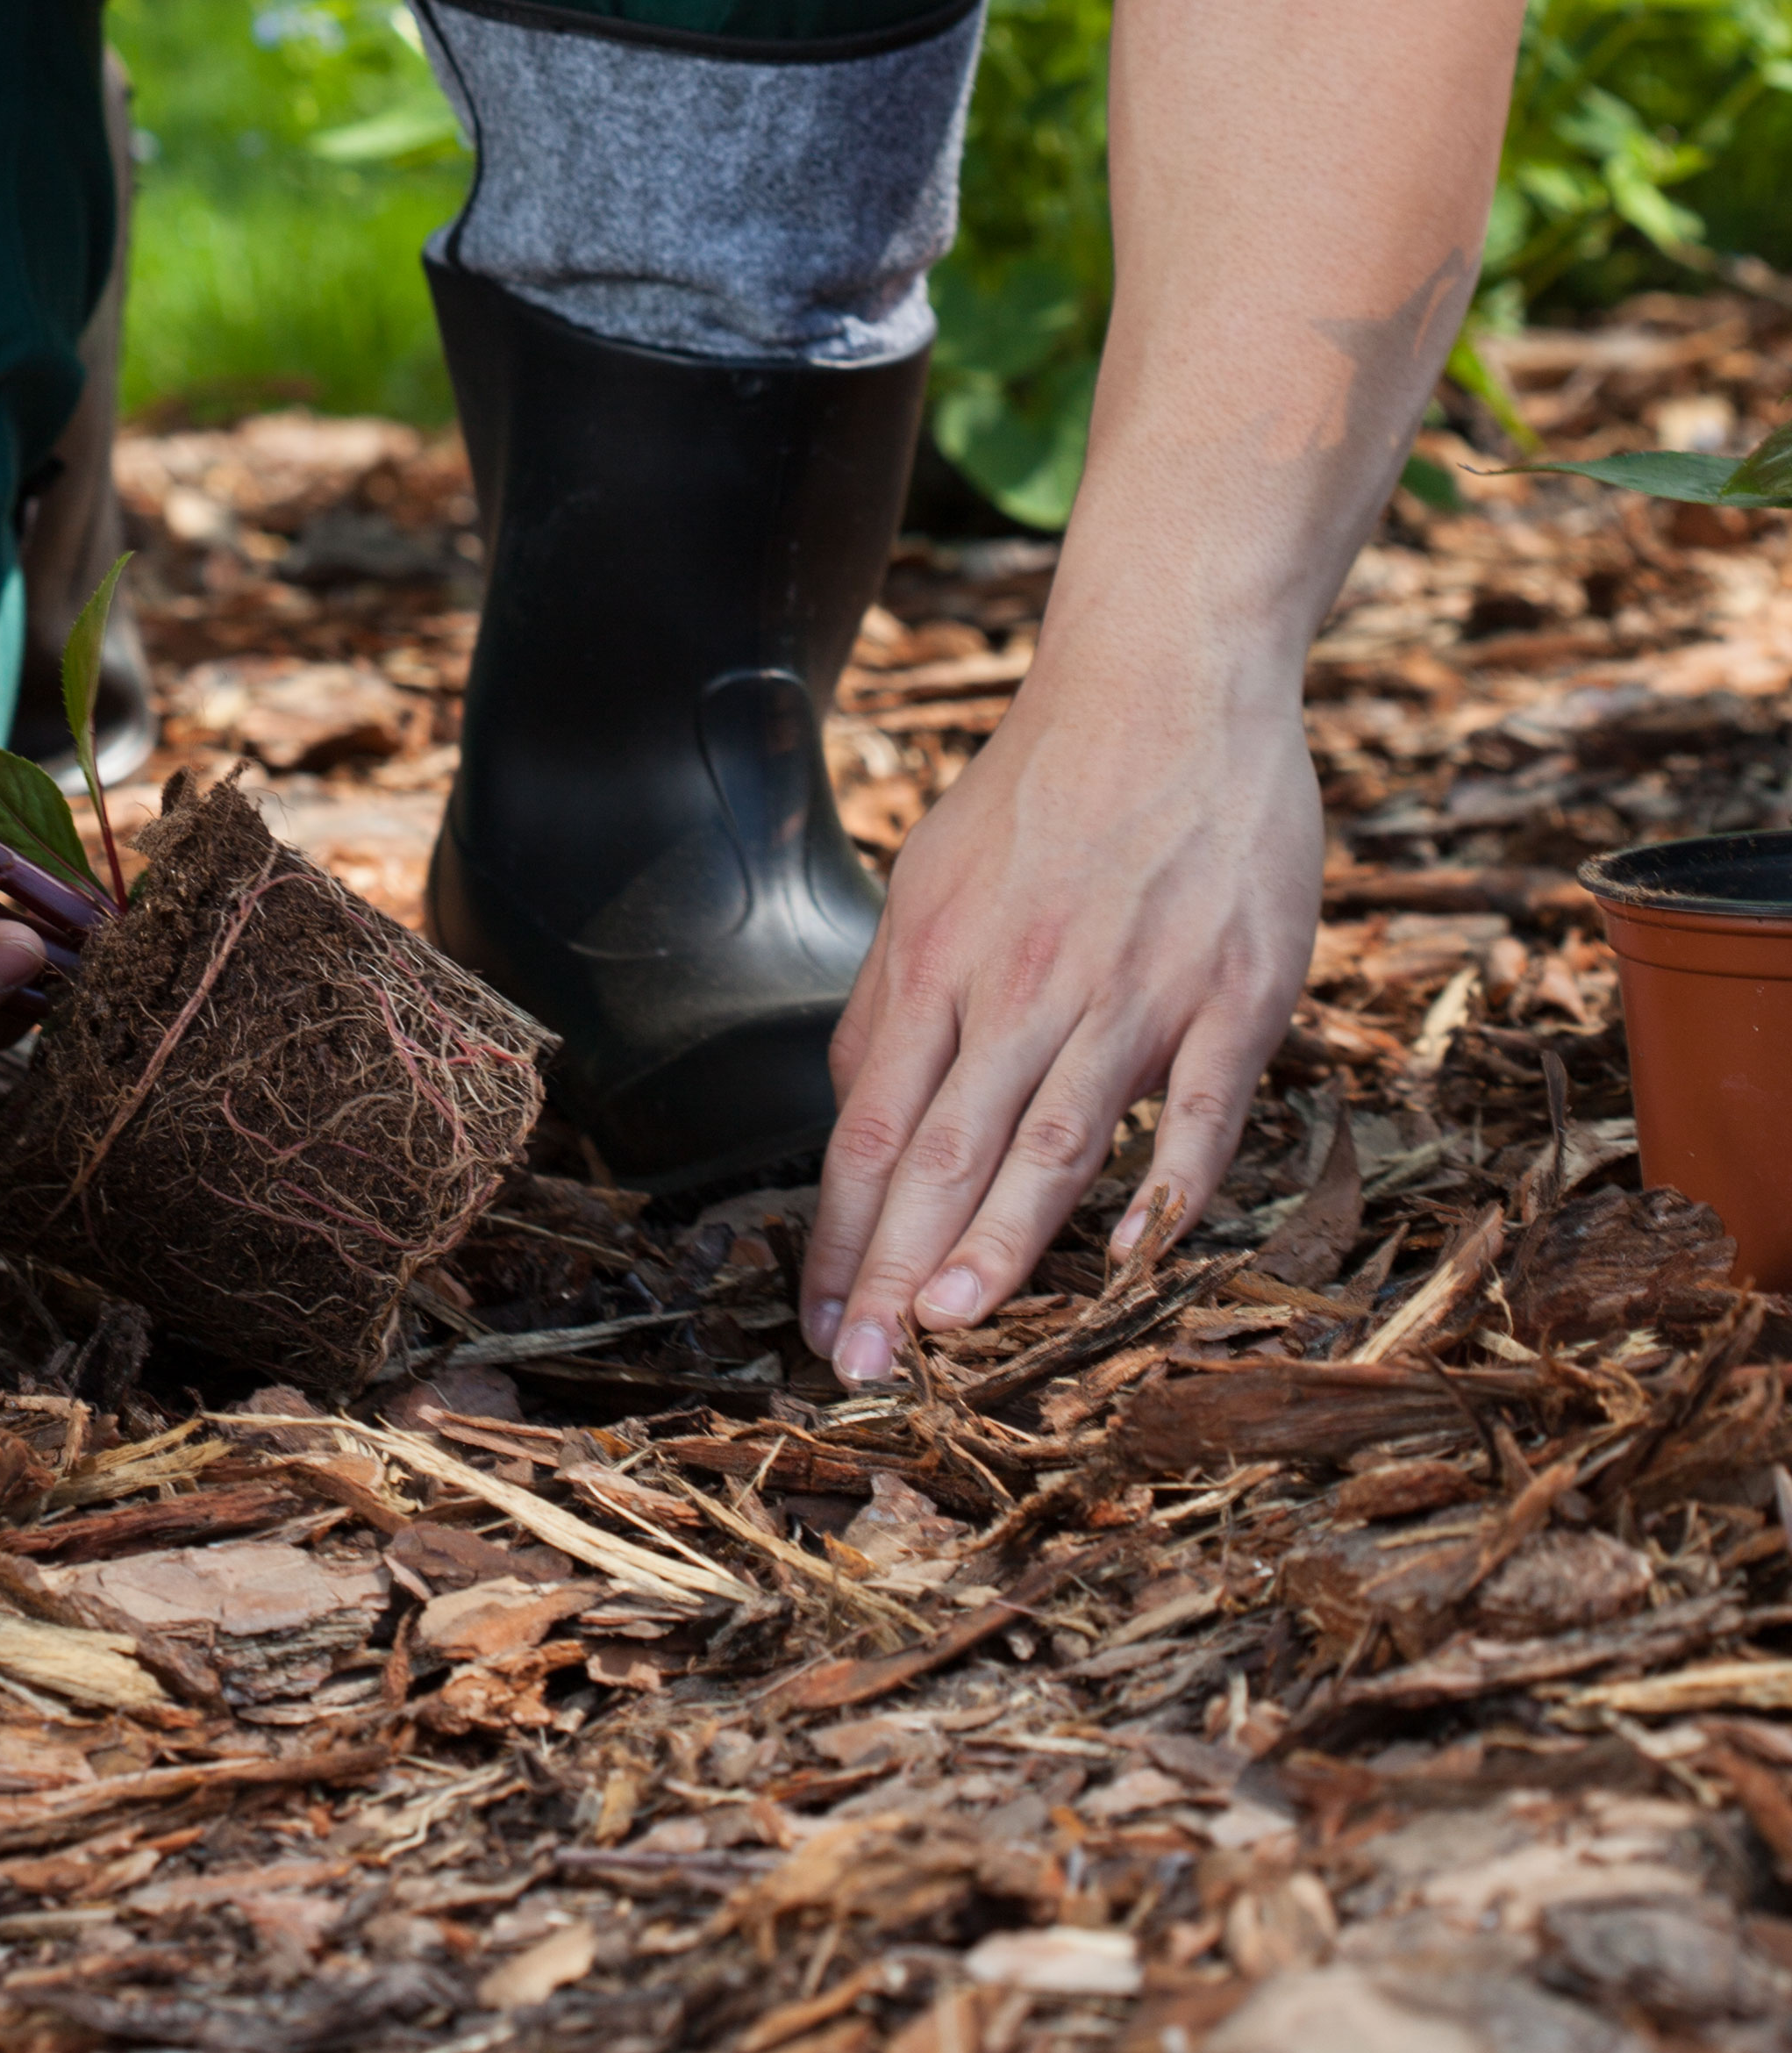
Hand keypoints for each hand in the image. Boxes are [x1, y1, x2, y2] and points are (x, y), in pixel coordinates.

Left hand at [800, 633, 1323, 1380]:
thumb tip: (853, 1104)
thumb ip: (896, 997)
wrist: (1166, 682)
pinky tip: (1131, 1260)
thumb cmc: (1043, 789)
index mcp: (939, 958)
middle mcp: (1024, 982)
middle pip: (944, 1148)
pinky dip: (1164, 1190)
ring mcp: (1133, 989)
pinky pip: (1196, 1111)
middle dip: (896, 1271)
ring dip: (1000, 1245)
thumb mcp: (932, 876)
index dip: (841, 1233)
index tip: (819, 1321)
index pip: (870, 1124)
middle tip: (861, 1370)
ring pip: (1054, 1140)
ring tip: (953, 1333)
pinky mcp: (1233, 993)